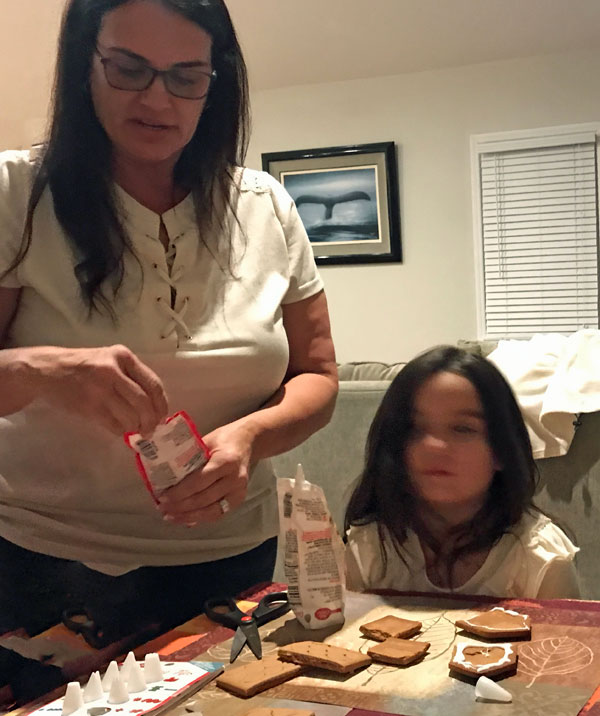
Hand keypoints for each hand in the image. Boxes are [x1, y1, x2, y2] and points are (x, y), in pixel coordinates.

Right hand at [25, 344, 167, 434]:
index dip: (162, 404)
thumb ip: (131, 377)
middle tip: (150, 430)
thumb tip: (154, 406)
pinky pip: (114, 425)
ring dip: (136, 428)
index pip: (153, 384)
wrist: (47, 371)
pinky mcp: (88, 406)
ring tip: (135, 431)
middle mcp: (113, 371)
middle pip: (144, 403)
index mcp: (123, 357)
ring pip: (130, 416)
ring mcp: (100, 389)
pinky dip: (121, 431)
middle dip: (151, 421)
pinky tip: (120, 430)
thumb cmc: (83, 366)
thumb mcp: (109, 360)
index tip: (163, 416)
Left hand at [157, 420, 253, 524]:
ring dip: (189, 517)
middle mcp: (235, 479)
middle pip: (204, 499)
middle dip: (180, 507)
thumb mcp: (206, 441)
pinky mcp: (239, 499)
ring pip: (211, 511)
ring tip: (171, 517)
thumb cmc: (224, 439)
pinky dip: (201, 518)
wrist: (248, 441)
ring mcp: (239, 491)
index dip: (180, 492)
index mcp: (226, 461)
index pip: (199, 482)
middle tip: (162, 508)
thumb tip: (165, 474)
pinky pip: (218, 514)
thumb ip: (190, 458)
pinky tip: (186, 519)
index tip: (163, 497)